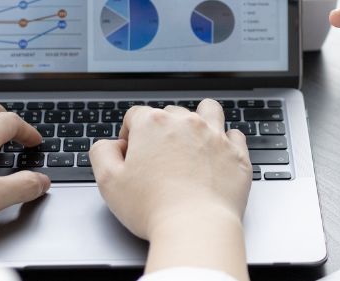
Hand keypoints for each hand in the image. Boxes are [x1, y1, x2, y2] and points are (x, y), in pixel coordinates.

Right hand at [90, 100, 249, 278]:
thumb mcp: (109, 182)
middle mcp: (187, 123)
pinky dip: (226, 141)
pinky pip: (234, 135)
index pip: (136, 115)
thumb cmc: (153, 208)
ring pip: (208, 111)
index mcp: (153, 124)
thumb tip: (109, 144)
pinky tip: (217, 154)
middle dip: (162, 130)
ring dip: (199, 120)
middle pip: (170, 113)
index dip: (130, 134)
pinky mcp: (237, 154)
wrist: (196, 228)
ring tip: (192, 140)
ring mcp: (216, 136)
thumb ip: (102, 153)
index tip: (132, 154)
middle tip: (158, 157)